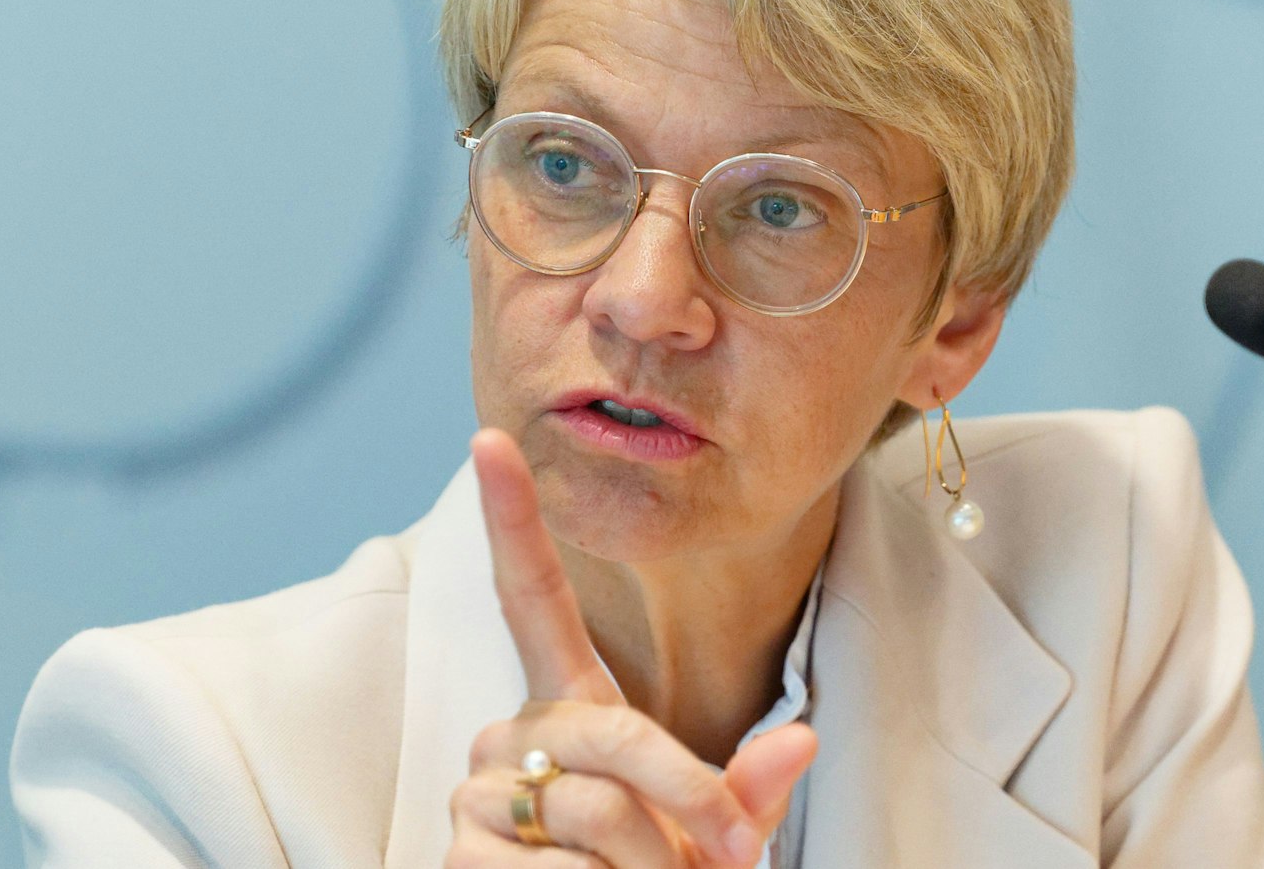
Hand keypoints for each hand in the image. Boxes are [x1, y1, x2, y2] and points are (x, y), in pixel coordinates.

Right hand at [445, 429, 816, 867]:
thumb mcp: (713, 838)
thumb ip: (747, 790)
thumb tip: (805, 738)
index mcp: (568, 707)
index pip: (530, 598)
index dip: (511, 519)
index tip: (489, 437)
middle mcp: (511, 733)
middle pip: (612, 733)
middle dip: (687, 797)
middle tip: (731, 855)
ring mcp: (477, 793)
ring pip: (593, 809)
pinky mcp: (459, 854)